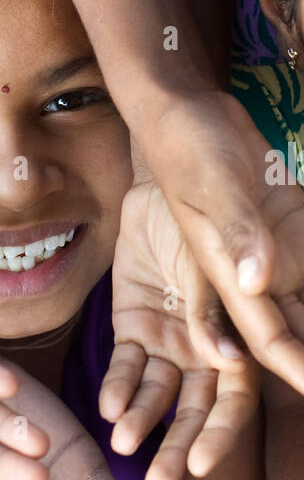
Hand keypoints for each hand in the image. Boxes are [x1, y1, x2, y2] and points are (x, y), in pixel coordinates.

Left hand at [101, 176, 260, 479]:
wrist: (164, 174)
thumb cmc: (205, 210)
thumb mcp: (212, 258)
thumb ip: (219, 309)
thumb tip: (229, 361)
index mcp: (239, 337)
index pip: (235, 398)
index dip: (221, 434)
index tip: (203, 468)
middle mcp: (207, 348)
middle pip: (195, 410)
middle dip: (177, 450)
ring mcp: (171, 339)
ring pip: (158, 395)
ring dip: (141, 421)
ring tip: (122, 443)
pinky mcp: (134, 326)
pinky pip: (126, 367)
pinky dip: (117, 387)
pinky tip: (105, 408)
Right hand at [133, 89, 303, 396]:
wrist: (187, 111)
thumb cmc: (188, 144)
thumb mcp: (212, 184)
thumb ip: (236, 232)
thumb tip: (255, 283)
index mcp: (225, 277)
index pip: (266, 338)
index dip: (296, 369)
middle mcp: (251, 277)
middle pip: (294, 333)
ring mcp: (272, 254)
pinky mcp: (287, 229)